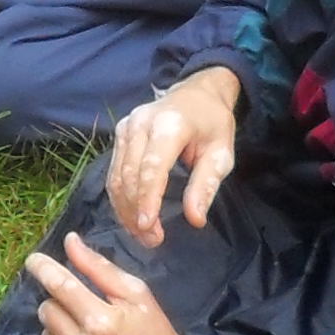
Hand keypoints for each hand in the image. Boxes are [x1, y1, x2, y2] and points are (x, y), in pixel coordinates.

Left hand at [23, 233, 241, 334]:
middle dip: (59, 301)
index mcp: (101, 320)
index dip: (42, 268)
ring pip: (45, 333)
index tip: (34, 260)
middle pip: (47, 309)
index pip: (59, 286)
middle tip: (81, 303)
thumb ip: (99, 267)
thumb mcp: (136, 293)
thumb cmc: (154, 331)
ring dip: (60, 326)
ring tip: (86, 329)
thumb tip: (70, 242)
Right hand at [107, 69, 240, 248]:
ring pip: (116, 177)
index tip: (148, 228)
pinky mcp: (119, 133)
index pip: (152, 168)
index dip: (147, 200)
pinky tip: (131, 217)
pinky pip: (113, 171)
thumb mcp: (221, 154)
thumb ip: (206, 185)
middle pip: (129, 175)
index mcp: (169, 125)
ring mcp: (126, 127)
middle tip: (152, 240)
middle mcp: (140, 123)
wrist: (196, 93)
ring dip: (125, 210)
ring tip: (142, 235)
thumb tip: (194, 219)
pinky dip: (120, 198)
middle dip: (136, 212)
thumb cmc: (212, 125)